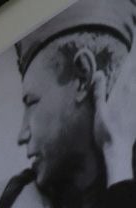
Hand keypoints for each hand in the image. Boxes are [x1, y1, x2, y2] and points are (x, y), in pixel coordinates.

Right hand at [91, 57, 135, 183]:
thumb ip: (99, 90)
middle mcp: (134, 91)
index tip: (135, 34)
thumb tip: (99, 72)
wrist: (119, 149)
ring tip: (135, 58)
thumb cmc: (106, 132)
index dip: (133, 50)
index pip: (130, 65)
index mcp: (123, 89)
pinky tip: (132, 84)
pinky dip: (135, 84)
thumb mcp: (99, 111)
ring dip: (135, 69)